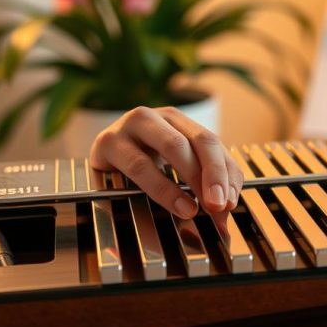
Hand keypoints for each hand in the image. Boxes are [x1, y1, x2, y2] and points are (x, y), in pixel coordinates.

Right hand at [89, 107, 242, 231]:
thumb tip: (224, 210)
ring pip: (172, 146)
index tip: (229, 201)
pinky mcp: (108, 142)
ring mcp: (131, 125)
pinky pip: (140, 166)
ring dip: (191, 179)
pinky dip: (162, 188)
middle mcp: (156, 117)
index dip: (225, 172)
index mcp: (177, 120)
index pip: (211, 142)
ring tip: (197, 208)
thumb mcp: (171, 167)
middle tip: (219, 205)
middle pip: (198, 140)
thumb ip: (202, 183)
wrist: (97, 157)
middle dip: (214, 175)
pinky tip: (176, 204)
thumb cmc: (138, 162)